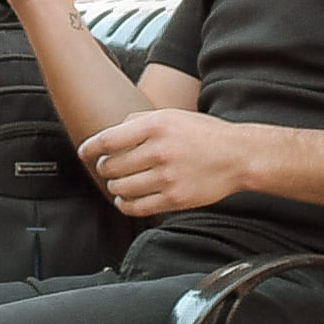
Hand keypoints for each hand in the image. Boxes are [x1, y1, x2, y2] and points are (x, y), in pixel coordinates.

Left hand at [79, 109, 252, 216]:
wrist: (239, 156)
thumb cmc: (204, 135)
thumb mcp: (171, 116)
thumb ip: (138, 121)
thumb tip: (108, 137)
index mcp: (156, 126)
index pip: (107, 140)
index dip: (89, 149)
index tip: (85, 153)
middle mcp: (160, 151)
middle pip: (110, 166)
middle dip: (104, 168)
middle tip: (108, 168)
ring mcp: (167, 177)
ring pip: (119, 188)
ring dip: (113, 186)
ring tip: (119, 182)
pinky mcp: (174, 199)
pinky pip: (135, 207)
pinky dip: (123, 204)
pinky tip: (125, 199)